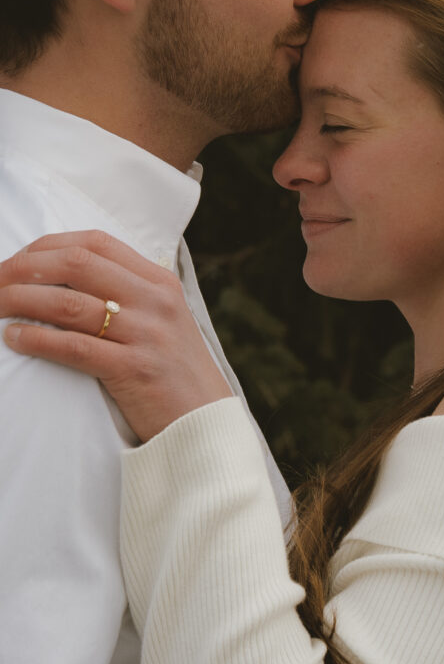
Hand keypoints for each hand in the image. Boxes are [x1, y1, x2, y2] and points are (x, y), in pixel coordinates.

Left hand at [0, 231, 231, 440]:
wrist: (205, 421)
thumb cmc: (174, 371)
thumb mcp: (163, 319)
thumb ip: (129, 293)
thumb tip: (69, 277)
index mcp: (159, 281)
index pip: (96, 243)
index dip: (49, 245)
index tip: (19, 259)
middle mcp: (154, 300)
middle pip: (78, 263)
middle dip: (25, 268)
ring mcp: (146, 333)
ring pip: (69, 303)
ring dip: (21, 301)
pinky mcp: (134, 370)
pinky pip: (74, 347)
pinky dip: (38, 339)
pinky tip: (15, 338)